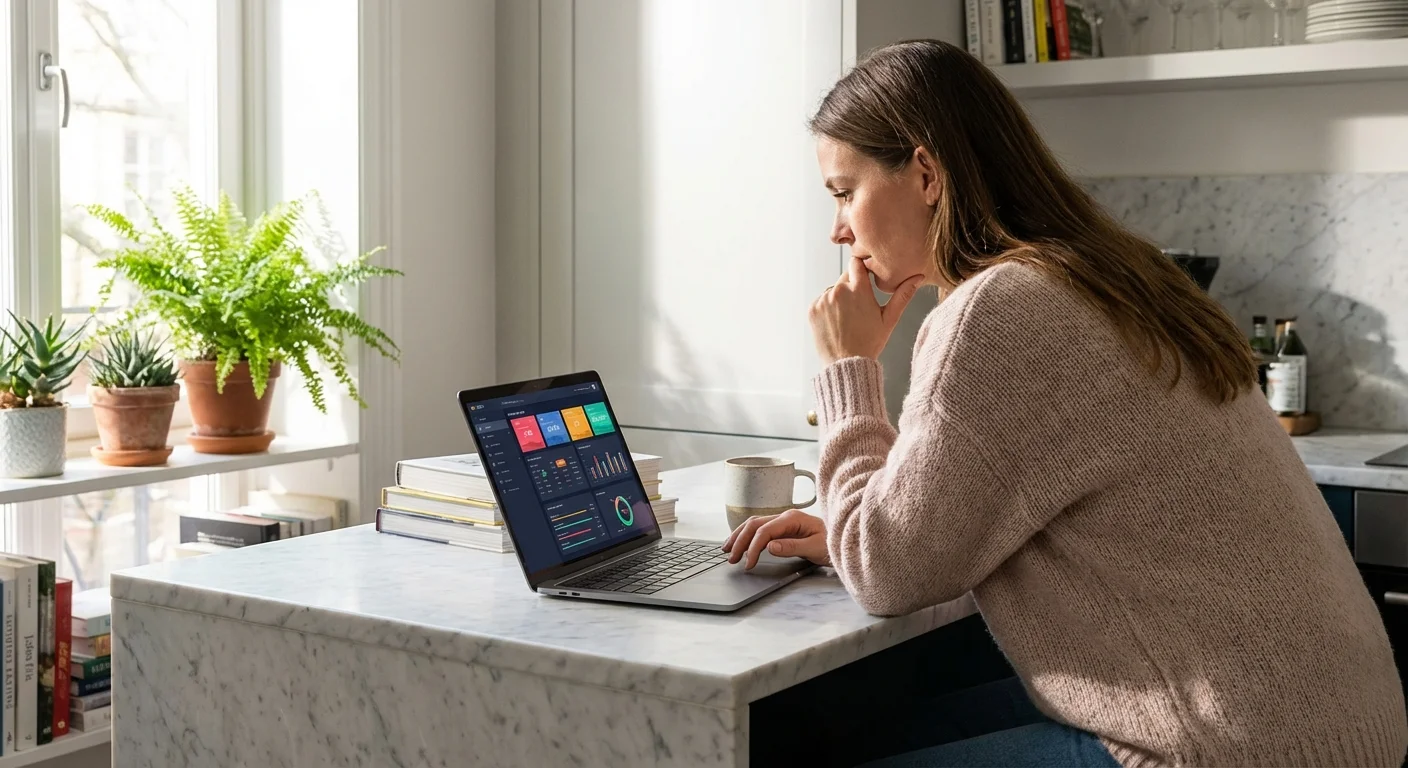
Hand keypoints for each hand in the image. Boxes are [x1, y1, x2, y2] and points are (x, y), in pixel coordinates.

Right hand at [722, 509, 830, 569]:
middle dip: (740, 541)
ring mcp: (783, 520)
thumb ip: (792, 546)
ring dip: (739, 536)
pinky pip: (760, 528)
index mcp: (792, 518)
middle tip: (730, 559)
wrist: (845, 537)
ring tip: (727, 550)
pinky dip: (747, 535)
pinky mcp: (783, 527)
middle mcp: (785, 516)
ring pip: (754, 524)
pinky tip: (740, 543)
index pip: (764, 531)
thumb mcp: (815, 548)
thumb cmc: (832, 543)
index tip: (748, 564)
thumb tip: (769, 546)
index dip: (753, 547)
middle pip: (754, 524)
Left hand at [809, 257, 923, 365]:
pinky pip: (821, 301)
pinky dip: (827, 308)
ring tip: (847, 319)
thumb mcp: (889, 319)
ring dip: (839, 298)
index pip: (857, 263)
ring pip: (833, 290)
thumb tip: (919, 277)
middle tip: (858, 309)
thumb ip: (903, 295)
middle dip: (852, 287)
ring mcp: (823, 299)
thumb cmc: (870, 343)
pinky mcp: (812, 309)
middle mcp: (839, 290)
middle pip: (845, 277)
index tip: (865, 278)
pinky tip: (836, 323)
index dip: (861, 269)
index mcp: (859, 289)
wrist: (846, 364)